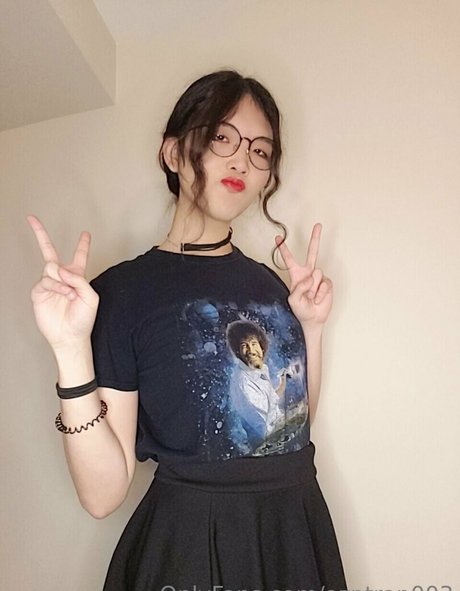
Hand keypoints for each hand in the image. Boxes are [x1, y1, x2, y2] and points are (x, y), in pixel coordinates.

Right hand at [27, 215, 98, 349]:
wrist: (70, 337)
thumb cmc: (84, 319)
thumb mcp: (91, 297)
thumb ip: (80, 279)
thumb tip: (61, 269)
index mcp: (77, 276)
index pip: (79, 256)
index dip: (83, 244)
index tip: (85, 233)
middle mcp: (62, 277)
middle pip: (49, 251)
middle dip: (39, 233)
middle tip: (31, 219)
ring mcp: (49, 284)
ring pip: (51, 268)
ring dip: (62, 280)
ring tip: (70, 294)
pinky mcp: (39, 292)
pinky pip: (45, 281)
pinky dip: (56, 286)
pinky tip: (64, 294)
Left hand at [275, 223, 332, 328]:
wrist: (313, 318)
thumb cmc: (300, 309)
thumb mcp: (292, 300)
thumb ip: (298, 288)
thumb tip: (310, 278)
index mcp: (296, 274)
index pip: (288, 259)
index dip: (283, 248)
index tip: (278, 237)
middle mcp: (308, 272)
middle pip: (312, 252)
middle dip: (315, 238)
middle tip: (318, 225)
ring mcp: (318, 277)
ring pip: (317, 274)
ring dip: (313, 289)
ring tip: (310, 297)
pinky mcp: (327, 283)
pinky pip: (324, 284)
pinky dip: (320, 294)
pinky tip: (317, 299)